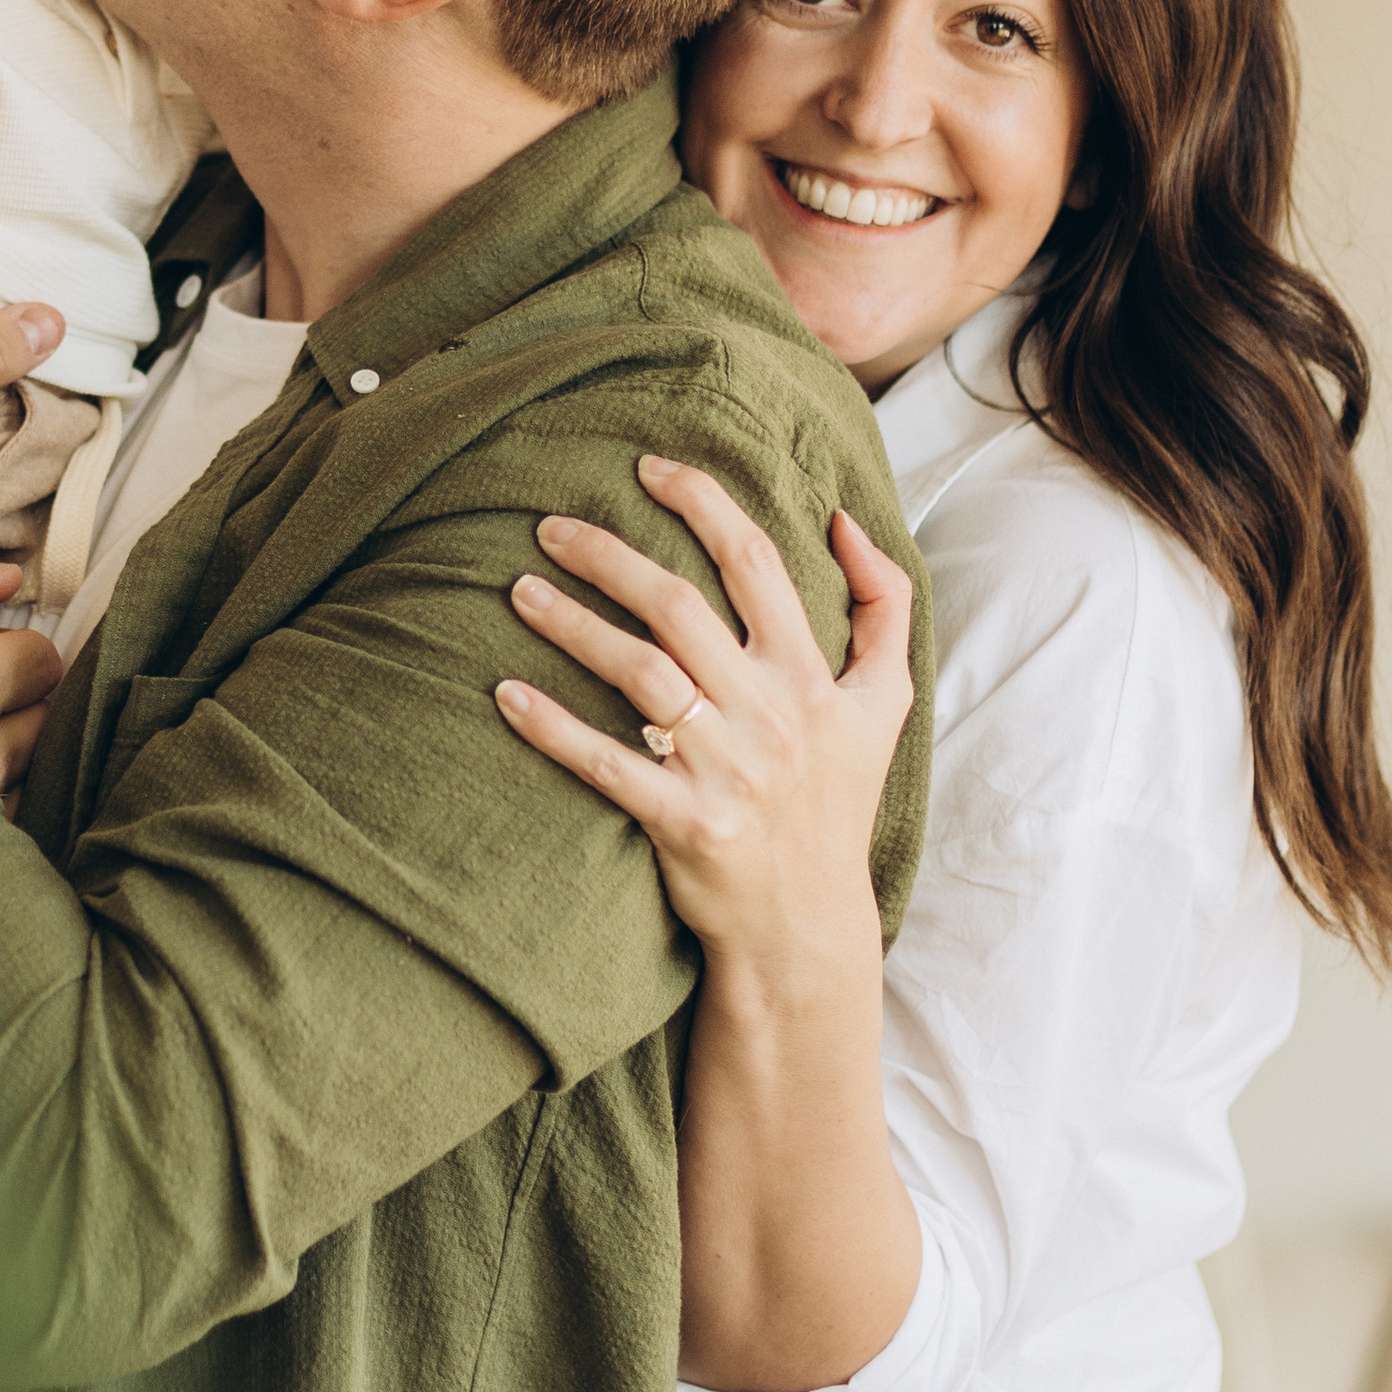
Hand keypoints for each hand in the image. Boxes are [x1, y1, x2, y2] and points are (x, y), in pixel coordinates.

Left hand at [494, 459, 913, 963]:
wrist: (807, 925)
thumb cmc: (835, 803)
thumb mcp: (885, 706)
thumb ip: (886, 606)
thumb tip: (846, 520)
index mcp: (812, 677)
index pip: (756, 564)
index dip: (702, 503)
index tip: (648, 467)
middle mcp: (771, 715)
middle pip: (678, 608)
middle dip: (608, 555)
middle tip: (548, 525)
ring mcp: (726, 771)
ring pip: (636, 673)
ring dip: (570, 624)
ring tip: (518, 590)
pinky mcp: (684, 824)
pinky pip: (605, 762)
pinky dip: (551, 727)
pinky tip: (505, 692)